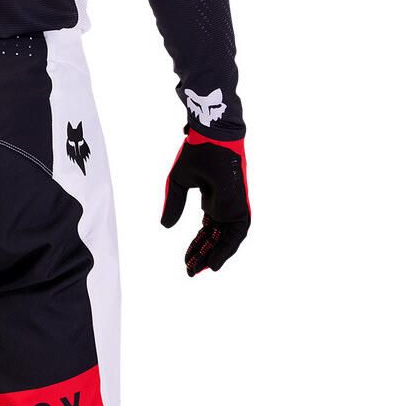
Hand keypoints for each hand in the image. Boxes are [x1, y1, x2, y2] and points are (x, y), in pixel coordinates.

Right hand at [161, 131, 249, 275]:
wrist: (213, 135)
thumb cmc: (198, 152)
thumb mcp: (179, 182)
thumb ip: (174, 204)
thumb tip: (165, 227)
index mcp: (212, 198)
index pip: (206, 228)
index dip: (197, 245)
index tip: (187, 260)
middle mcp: (224, 205)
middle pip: (215, 237)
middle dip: (203, 255)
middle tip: (191, 271)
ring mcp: (233, 206)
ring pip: (226, 238)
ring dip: (214, 255)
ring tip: (199, 270)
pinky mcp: (239, 205)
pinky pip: (236, 234)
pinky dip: (227, 249)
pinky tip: (215, 263)